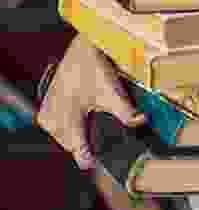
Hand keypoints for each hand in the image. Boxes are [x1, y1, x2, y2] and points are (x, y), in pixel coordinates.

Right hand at [36, 33, 146, 169]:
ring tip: (91, 117)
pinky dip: (70, 126)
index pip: (79, 152)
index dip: (91, 158)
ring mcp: (47, 114)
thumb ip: (126, 112)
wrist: (81, 49)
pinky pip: (59, 128)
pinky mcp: (45, 109)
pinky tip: (81, 114)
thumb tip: (142, 122)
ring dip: (78, 134)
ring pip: (65, 138)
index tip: (101, 161)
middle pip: (73, 146)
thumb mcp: (112, 91)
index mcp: (68, 118)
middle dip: (88, 142)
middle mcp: (53, 119)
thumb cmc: (94, 68)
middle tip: (102, 131)